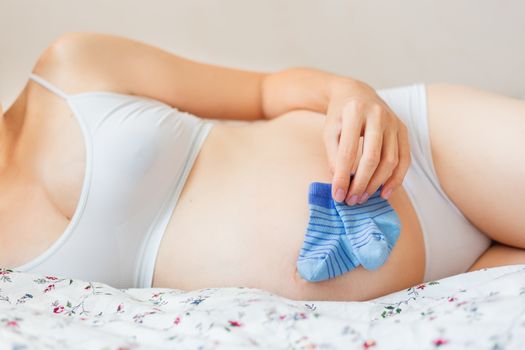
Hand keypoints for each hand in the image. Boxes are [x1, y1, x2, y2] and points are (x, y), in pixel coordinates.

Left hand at [323, 80, 410, 204]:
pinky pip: (404, 159)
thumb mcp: (329, 131)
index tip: (337, 195)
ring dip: (376, 184)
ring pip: (390, 161)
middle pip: (372, 158)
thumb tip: (341, 182)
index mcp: (355, 111)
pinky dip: (396, 179)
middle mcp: (378, 115)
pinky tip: (384, 193)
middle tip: (351, 200)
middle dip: (361, 183)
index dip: (342, 176)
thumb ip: (333, 155)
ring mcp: (394, 122)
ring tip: (362, 197)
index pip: (348, 152)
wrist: (356, 93)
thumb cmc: (340, 115)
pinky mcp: (403, 129)